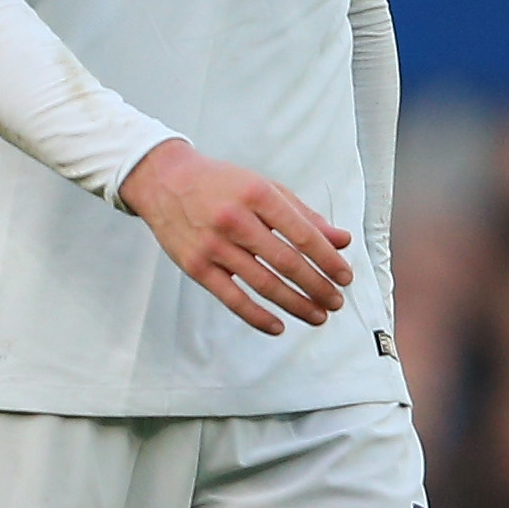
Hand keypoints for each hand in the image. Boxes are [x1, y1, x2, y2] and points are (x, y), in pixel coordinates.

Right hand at [120, 138, 352, 335]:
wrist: (163, 181)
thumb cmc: (218, 184)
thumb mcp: (264, 187)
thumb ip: (303, 215)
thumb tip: (341, 240)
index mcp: (257, 195)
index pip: (303, 235)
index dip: (329, 260)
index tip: (345, 276)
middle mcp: (235, 220)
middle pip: (286, 262)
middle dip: (317, 286)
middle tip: (336, 301)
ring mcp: (213, 245)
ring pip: (263, 283)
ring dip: (295, 304)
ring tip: (317, 315)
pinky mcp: (195, 265)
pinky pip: (231, 298)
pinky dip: (256, 316)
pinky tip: (277, 326)